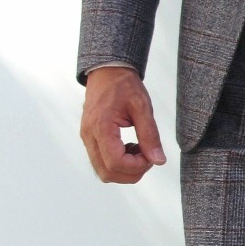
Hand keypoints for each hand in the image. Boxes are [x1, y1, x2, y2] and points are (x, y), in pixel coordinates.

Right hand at [80, 68, 165, 183]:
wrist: (107, 72)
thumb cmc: (124, 85)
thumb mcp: (142, 107)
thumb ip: (150, 135)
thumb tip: (158, 160)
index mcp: (101, 126)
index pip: (116, 163)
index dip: (137, 166)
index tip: (150, 155)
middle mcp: (89, 136)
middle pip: (107, 173)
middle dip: (132, 172)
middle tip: (147, 155)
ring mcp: (86, 138)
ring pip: (103, 172)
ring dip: (125, 169)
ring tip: (138, 150)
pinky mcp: (89, 139)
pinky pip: (101, 162)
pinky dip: (118, 163)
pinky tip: (130, 148)